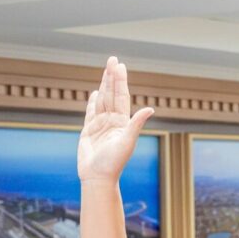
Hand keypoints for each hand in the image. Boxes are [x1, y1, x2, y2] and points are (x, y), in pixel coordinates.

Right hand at [77, 57, 154, 186]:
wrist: (98, 178)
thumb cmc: (114, 163)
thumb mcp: (127, 141)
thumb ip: (136, 123)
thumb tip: (150, 109)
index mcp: (122, 122)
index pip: (121, 97)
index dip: (120, 81)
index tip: (119, 66)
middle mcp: (112, 121)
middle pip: (111, 94)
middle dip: (111, 77)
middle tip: (112, 59)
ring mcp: (100, 125)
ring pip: (102, 100)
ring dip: (103, 85)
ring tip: (105, 70)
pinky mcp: (88, 131)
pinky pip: (90, 112)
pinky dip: (92, 102)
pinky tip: (95, 92)